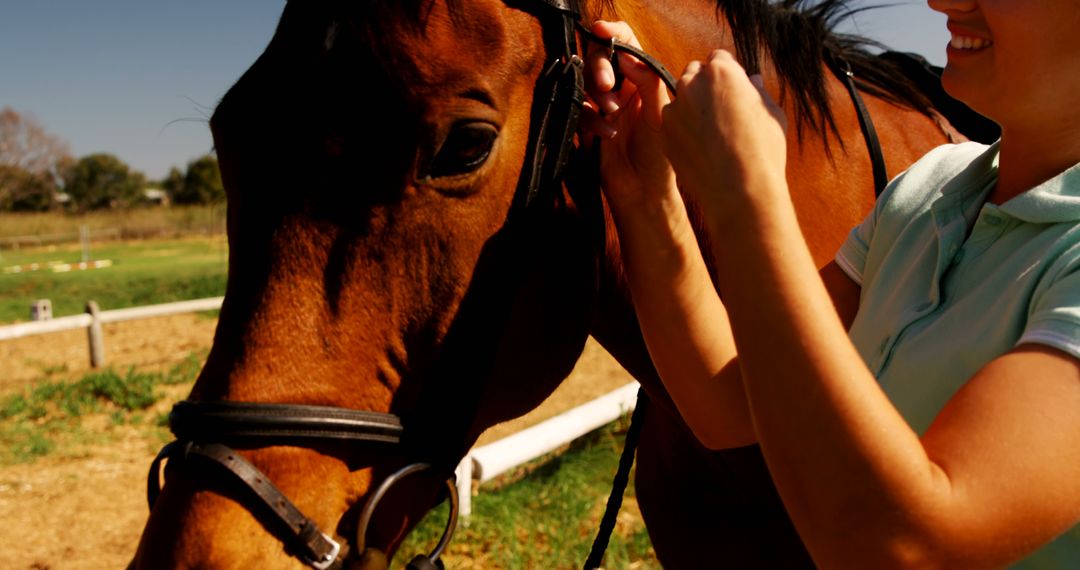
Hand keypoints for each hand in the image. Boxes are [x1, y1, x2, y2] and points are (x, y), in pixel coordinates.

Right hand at [580, 20, 675, 211]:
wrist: (646, 192)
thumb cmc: (662, 154)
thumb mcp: (660, 110)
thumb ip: (647, 78)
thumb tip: (624, 53)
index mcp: (643, 79)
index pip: (626, 44)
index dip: (612, 33)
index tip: (601, 31)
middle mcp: (622, 88)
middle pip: (599, 58)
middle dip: (599, 66)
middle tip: (606, 83)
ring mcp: (603, 106)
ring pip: (585, 83)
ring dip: (595, 94)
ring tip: (612, 114)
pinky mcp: (587, 125)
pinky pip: (580, 111)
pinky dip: (591, 119)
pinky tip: (607, 133)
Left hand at [662, 50, 788, 218]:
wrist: (739, 189)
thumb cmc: (762, 149)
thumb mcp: (772, 113)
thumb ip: (757, 91)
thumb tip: (752, 80)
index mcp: (721, 72)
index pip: (718, 58)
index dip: (728, 74)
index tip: (734, 90)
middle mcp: (691, 84)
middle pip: (693, 73)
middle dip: (704, 86)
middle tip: (721, 111)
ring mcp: (673, 110)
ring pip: (680, 101)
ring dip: (691, 109)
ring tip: (712, 135)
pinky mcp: (663, 134)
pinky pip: (672, 126)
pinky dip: (682, 133)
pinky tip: (701, 151)